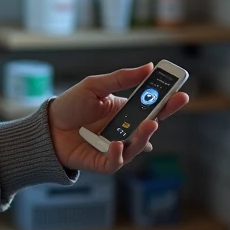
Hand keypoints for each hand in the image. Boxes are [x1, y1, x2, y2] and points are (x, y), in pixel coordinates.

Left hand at [47, 63, 188, 173]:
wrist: (47, 126)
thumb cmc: (71, 105)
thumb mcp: (95, 86)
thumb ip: (121, 79)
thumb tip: (148, 67)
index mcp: (126, 111)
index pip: (153, 107)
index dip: (168, 102)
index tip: (182, 93)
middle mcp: (124, 131)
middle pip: (149, 128)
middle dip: (161, 118)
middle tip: (169, 108)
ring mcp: (115, 148)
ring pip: (136, 147)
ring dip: (143, 136)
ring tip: (148, 124)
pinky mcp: (102, 162)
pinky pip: (116, 163)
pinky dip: (117, 155)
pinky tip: (115, 144)